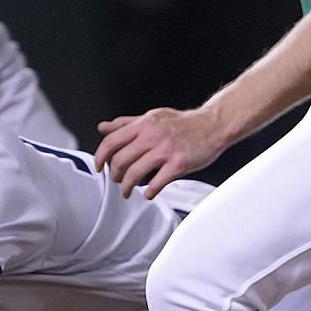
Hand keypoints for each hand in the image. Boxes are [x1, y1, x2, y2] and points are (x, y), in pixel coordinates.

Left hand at [93, 106, 229, 198]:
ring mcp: (165, 151)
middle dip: (114, 175)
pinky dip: (149, 192)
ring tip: (127, 191)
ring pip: (135, 173)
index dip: (100, 156)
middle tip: (116, 180)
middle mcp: (152, 136)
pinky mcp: (178, 164)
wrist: (212, 125)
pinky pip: (157, 183)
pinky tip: (148, 193)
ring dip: (127, 186)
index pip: (112, 141)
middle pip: (121, 160)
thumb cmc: (183, 123)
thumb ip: (126, 123)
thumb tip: (103, 127)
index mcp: (143, 124)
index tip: (98, 166)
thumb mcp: (152, 117)